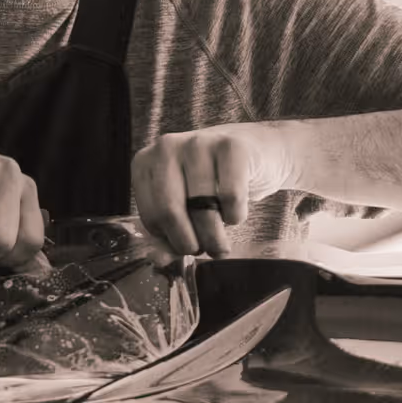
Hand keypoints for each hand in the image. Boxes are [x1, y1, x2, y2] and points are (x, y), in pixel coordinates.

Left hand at [132, 124, 294, 262]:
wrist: (256, 151)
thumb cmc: (212, 183)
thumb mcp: (183, 207)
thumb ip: (167, 235)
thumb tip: (159, 259)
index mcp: (145, 164)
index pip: (151, 217)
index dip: (170, 240)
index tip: (184, 244)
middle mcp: (166, 148)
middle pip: (170, 211)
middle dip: (190, 243)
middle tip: (204, 250)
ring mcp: (198, 143)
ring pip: (202, 207)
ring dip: (215, 236)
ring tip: (221, 240)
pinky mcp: (231, 146)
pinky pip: (231, 196)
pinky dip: (236, 215)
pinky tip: (235, 212)